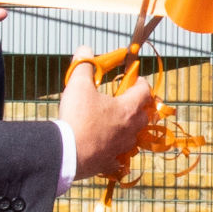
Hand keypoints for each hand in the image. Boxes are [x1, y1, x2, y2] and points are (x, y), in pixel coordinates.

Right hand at [57, 58, 160, 178]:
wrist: (67, 153)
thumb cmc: (77, 117)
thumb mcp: (78, 85)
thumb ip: (84, 65)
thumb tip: (85, 49)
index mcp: (128, 108)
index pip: (145, 91)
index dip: (141, 82)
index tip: (133, 79)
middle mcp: (130, 129)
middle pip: (144, 116)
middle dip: (137, 107)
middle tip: (124, 101)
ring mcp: (122, 148)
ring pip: (133, 138)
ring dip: (128, 130)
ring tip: (114, 124)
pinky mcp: (111, 163)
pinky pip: (120, 159)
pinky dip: (117, 154)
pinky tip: (107, 150)